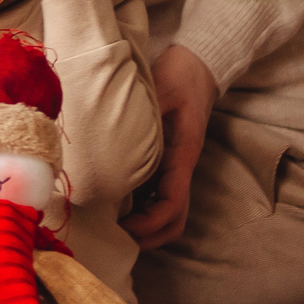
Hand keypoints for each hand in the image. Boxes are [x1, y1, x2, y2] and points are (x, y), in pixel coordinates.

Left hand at [122, 44, 215, 250]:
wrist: (196, 66)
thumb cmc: (178, 77)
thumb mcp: (159, 89)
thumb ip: (140, 111)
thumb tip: (107, 128)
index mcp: (182, 155)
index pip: (173, 203)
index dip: (150, 222)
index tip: (124, 227)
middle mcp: (181, 167)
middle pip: (175, 219)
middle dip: (149, 236)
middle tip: (114, 236)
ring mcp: (174, 168)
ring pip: (168, 212)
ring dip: (147, 227)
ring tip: (113, 227)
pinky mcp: (166, 163)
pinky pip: (157, 196)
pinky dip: (142, 210)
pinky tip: (115, 206)